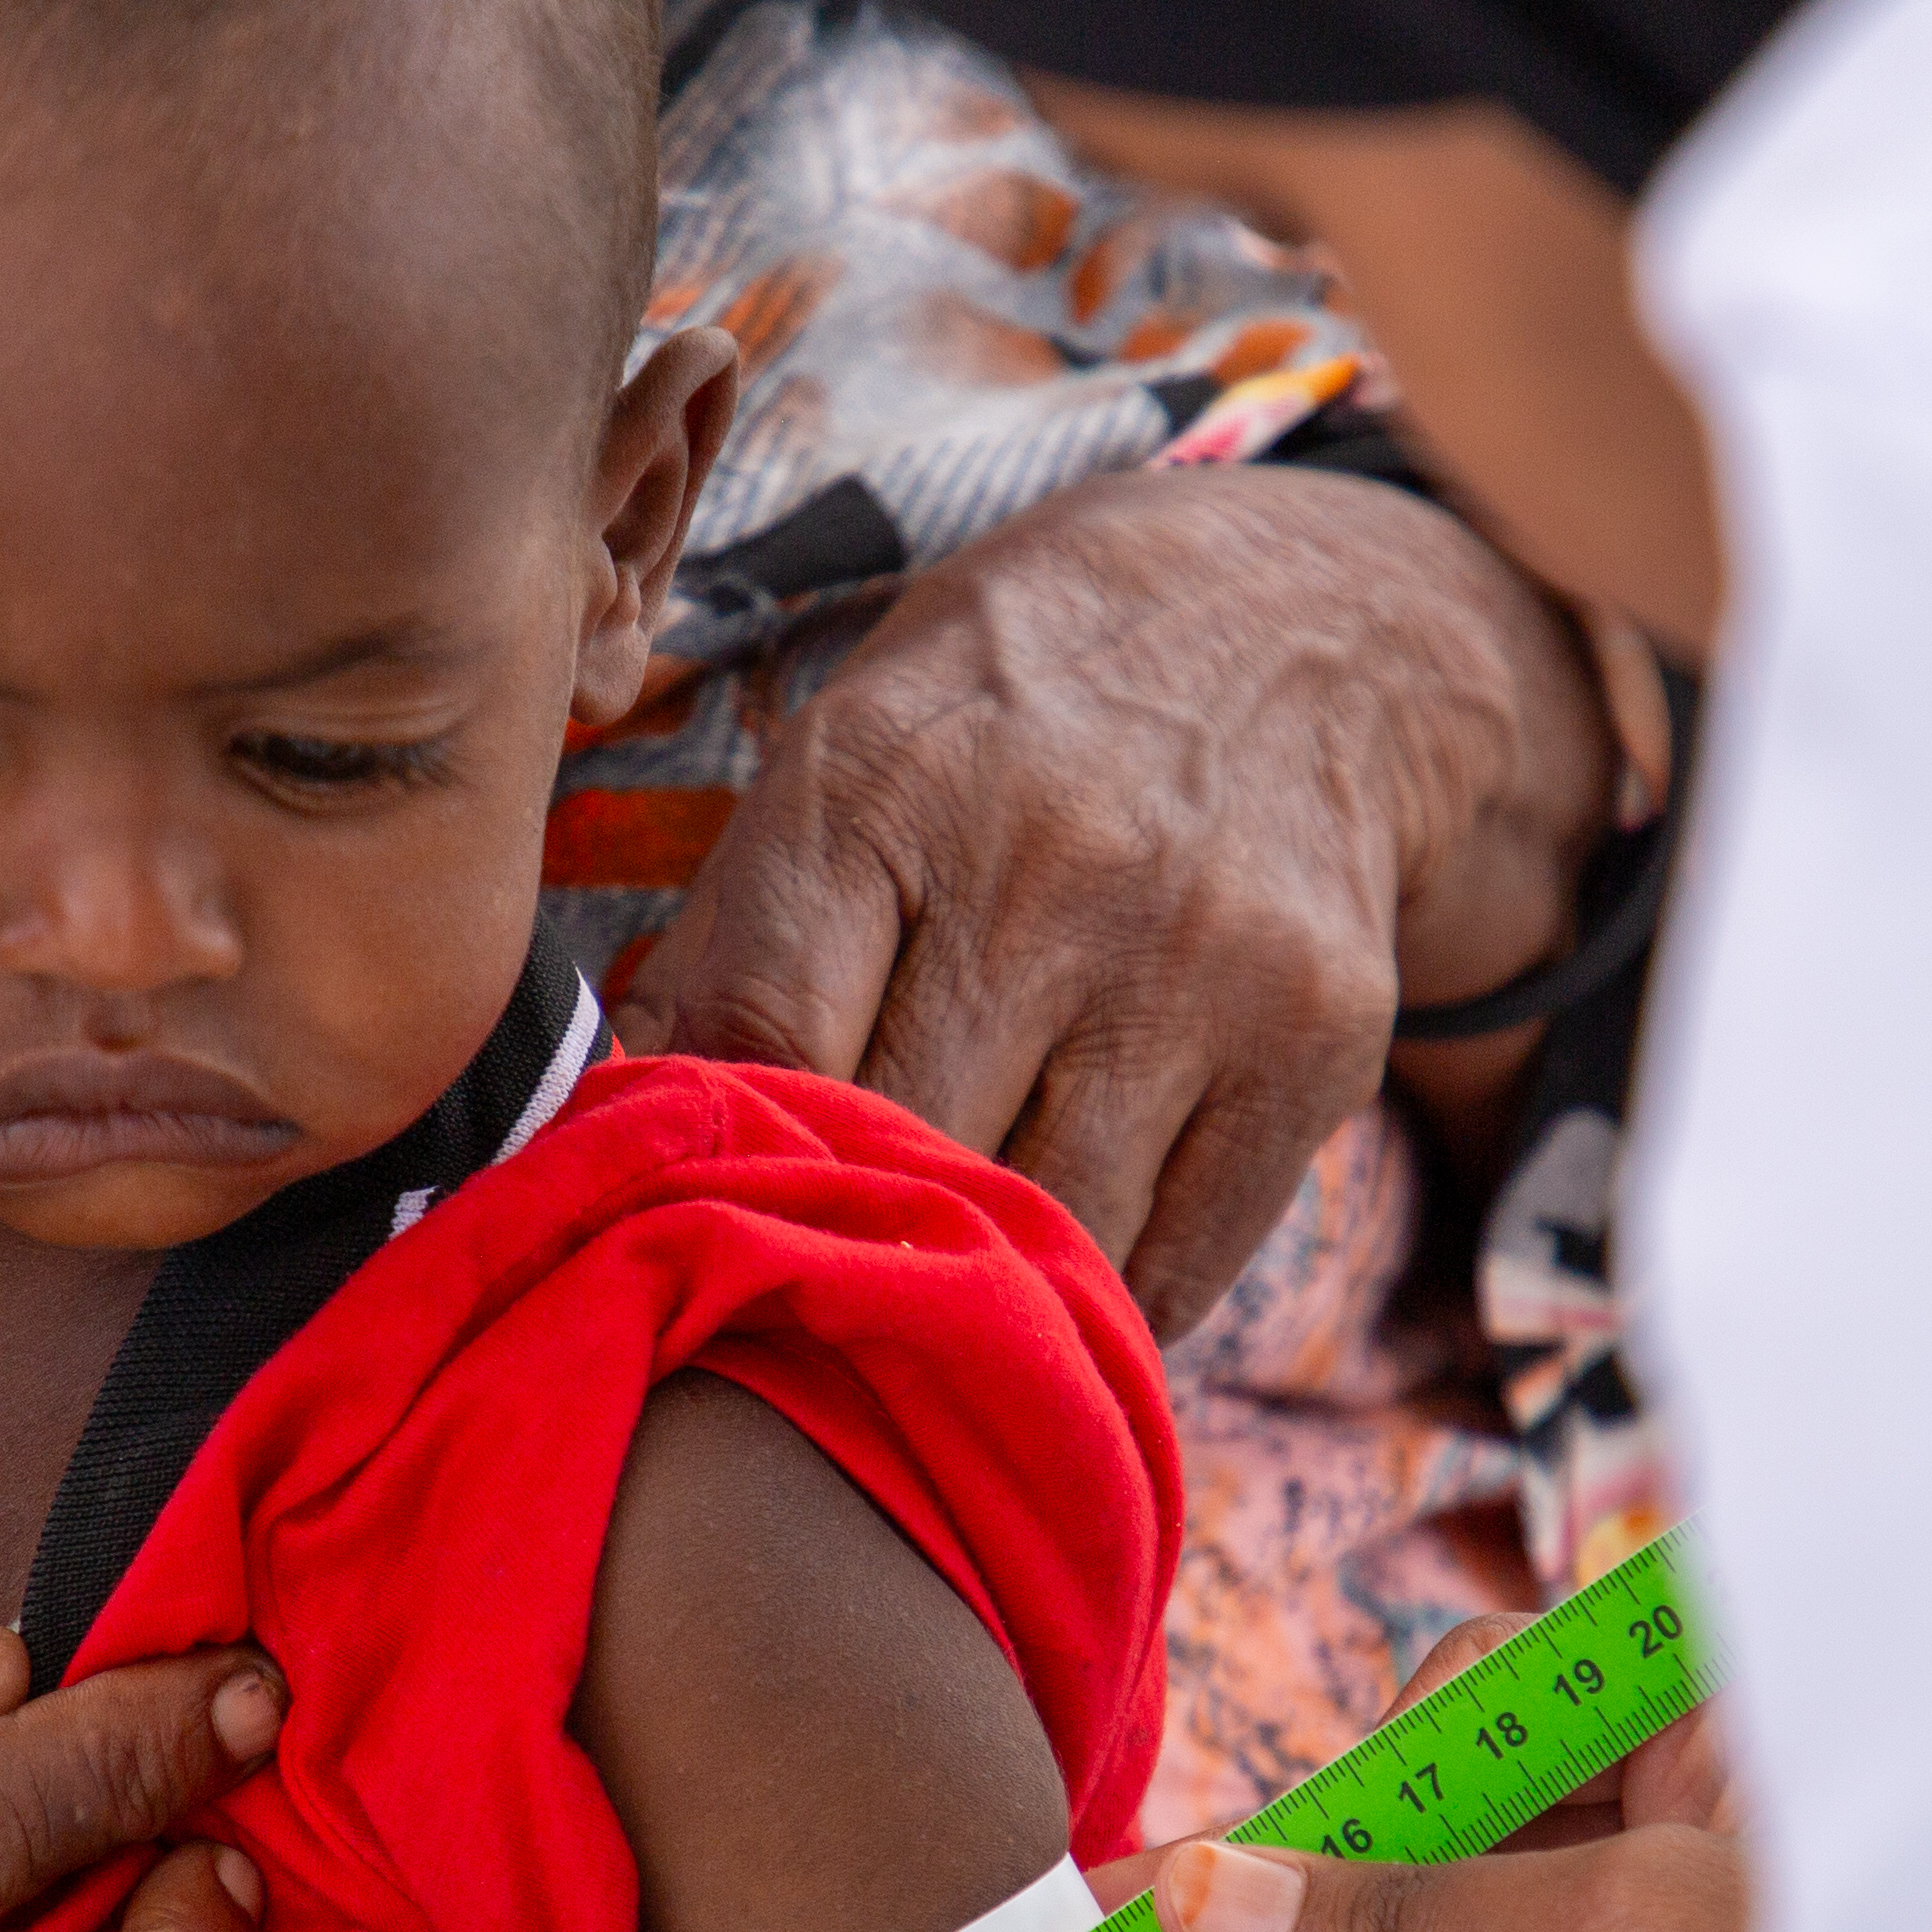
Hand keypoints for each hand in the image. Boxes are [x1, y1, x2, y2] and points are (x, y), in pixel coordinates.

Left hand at [624, 462, 1608, 1332]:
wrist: (1300, 629)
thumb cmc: (1009, 726)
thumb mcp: (843, 758)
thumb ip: (727, 946)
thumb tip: (614, 1144)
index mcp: (886, 783)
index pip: (767, 1036)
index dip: (735, 1152)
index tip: (732, 1201)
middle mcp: (1051, 866)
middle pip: (910, 1149)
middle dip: (859, 1229)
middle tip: (835, 1277)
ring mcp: (1199, 961)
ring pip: (1053, 1233)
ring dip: (992, 1286)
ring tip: (955, 1289)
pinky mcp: (1317, 1041)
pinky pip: (1183, 1262)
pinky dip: (1111, 1302)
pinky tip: (1075, 1269)